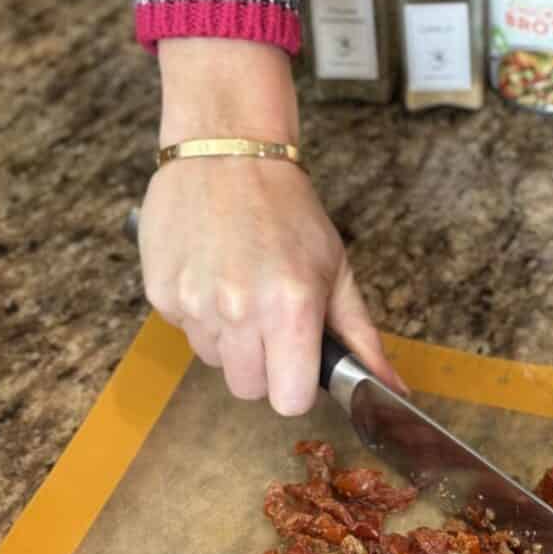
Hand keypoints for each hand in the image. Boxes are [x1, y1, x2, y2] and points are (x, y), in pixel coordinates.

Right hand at [140, 39, 403, 413]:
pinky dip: (200, 316)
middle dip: (264, 367)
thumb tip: (393, 390)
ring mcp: (193, 305)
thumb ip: (361, 338)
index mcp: (291, 309)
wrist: (228, 152)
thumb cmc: (289, 212)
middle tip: (271, 323)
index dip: (297, 386)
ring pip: (215, 364)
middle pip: (249, 390)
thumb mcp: (337, 271)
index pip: (289, 401)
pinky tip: (212, 276)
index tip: (299, 362)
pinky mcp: (160, 294)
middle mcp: (238, 312)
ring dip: (231, 341)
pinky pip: (184, 333)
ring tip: (241, 290)